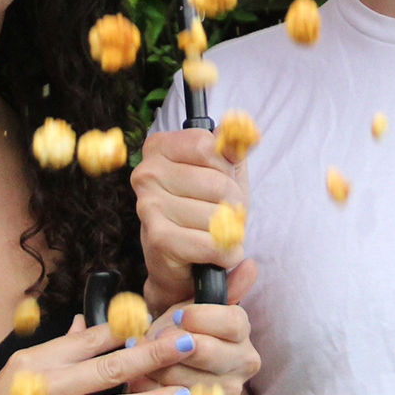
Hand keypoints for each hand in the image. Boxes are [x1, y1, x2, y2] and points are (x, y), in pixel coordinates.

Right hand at [0, 319, 195, 394]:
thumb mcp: (17, 372)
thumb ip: (56, 350)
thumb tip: (84, 323)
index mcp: (37, 360)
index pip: (90, 337)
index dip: (128, 328)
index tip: (160, 317)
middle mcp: (45, 387)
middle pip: (108, 366)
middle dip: (152, 353)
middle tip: (187, 342)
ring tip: (182, 391)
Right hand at [132, 128, 254, 315]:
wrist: (184, 263)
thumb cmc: (205, 209)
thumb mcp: (223, 171)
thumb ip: (233, 147)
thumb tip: (247, 131)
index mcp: (159, 146)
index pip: (208, 145)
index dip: (225, 167)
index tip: (220, 179)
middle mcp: (147, 172)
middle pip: (217, 182)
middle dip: (233, 203)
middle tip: (223, 214)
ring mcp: (148, 205)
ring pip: (216, 214)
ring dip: (229, 230)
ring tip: (217, 233)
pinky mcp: (158, 238)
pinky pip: (210, 243)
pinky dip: (225, 252)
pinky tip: (219, 253)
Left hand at [132, 298, 259, 394]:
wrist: (160, 381)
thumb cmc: (171, 338)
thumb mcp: (177, 315)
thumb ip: (181, 306)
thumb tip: (182, 310)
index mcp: (240, 330)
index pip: (232, 323)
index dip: (201, 317)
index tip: (177, 317)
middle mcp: (243, 361)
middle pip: (209, 351)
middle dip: (174, 344)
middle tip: (155, 340)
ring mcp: (229, 392)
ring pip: (190, 378)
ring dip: (159, 368)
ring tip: (142, 360)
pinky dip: (155, 390)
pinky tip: (142, 380)